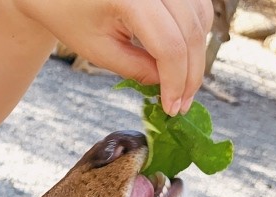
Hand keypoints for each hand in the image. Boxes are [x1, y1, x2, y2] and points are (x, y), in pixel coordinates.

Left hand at [10, 0, 212, 114]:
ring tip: (182, 86)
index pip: (169, 45)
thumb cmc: (72, 16)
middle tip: (182, 104)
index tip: (173, 108)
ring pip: (202, 18)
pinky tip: (183, 59)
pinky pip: (198, 7)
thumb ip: (137, 68)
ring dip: (197, 55)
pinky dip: (195, 35)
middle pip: (191, 32)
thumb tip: (169, 86)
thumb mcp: (99, 50)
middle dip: (191, 74)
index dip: (176, 81)